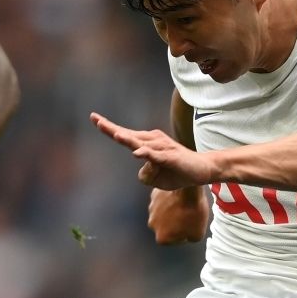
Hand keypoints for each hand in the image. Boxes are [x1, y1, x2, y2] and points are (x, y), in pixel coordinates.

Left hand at [91, 111, 214, 188]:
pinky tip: (137, 153)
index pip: (124, 134)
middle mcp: (152, 141)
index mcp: (147, 143)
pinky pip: (155, 155)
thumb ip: (145, 175)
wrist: (202, 171)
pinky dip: (146, 153)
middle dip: (111, 128)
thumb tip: (141, 168)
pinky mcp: (170, 156)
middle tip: (95, 119)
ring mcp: (161, 147)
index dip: (109, 127)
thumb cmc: (178, 172)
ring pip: (140, 144)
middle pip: (128, 135)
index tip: (94, 118)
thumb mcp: (156, 179)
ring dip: (127, 140)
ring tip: (114, 135)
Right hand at [148, 187, 208, 244]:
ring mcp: (151, 209)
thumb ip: (190, 238)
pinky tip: (179, 197)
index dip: (182, 234)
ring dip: (171, 211)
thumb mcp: (198, 234)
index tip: (189, 227)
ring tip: (184, 205)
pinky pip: (162, 200)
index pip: (172, 240)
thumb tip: (188, 235)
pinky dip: (169, 200)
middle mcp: (152, 224)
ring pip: (162, 213)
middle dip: (174, 223)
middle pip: (165, 227)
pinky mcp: (153, 196)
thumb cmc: (192, 213)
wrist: (188, 190)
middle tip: (187, 215)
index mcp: (162, 237)